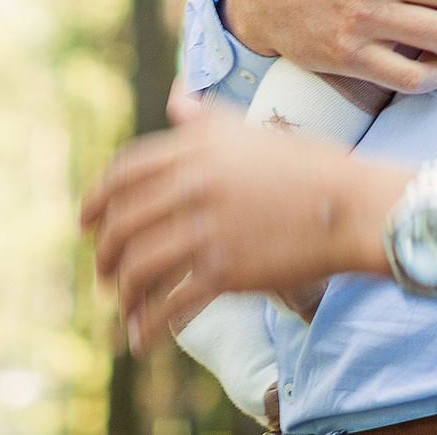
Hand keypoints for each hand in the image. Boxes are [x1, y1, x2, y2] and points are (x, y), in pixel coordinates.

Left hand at [81, 111, 409, 348]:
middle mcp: (194, 184)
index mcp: (196, 148)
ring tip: (124, 308)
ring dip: (122, 294)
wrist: (351, 206)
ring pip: (138, 266)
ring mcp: (207, 228)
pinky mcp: (225, 270)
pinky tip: (144, 339)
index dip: (95, 200)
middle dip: (103, 253)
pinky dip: (150, 326)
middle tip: (102, 273)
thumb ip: (205, 117)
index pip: (124, 173)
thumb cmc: (309, 165)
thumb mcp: (251, 128)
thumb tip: (175, 97)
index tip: (84, 223)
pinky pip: (170, 304)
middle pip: (122, 222)